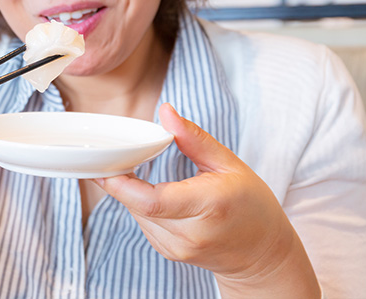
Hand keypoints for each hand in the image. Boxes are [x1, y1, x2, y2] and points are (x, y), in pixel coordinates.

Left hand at [96, 104, 319, 297]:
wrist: (261, 253)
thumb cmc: (251, 204)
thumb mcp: (229, 164)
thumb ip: (194, 139)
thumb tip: (165, 111)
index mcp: (208, 206)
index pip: (151, 201)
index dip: (121, 184)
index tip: (104, 163)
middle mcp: (190, 234)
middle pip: (138, 205)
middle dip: (123, 179)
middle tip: (118, 155)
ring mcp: (178, 249)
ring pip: (137, 214)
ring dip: (135, 192)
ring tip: (150, 174)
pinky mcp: (169, 253)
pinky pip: (144, 223)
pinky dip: (144, 205)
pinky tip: (161, 195)